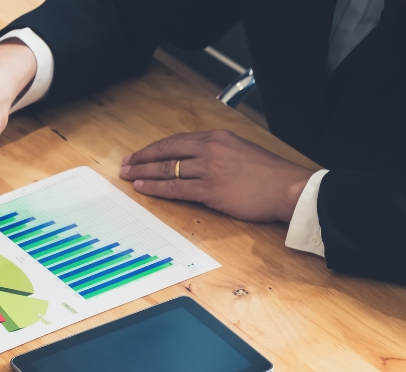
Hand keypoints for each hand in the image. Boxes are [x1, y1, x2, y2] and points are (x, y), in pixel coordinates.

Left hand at [119, 130, 314, 222]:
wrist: (289, 189)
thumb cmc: (269, 175)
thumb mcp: (241, 151)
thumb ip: (216, 153)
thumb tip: (194, 162)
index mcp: (217, 138)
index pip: (176, 140)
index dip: (154, 148)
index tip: (139, 154)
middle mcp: (211, 149)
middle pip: (166, 151)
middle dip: (142, 158)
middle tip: (125, 164)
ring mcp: (209, 169)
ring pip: (167, 169)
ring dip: (143, 173)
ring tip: (128, 176)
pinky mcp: (210, 190)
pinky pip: (175, 188)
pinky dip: (156, 188)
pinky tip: (143, 188)